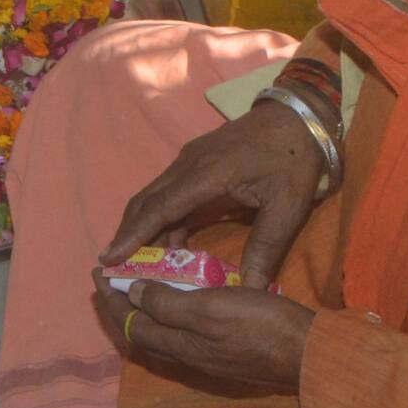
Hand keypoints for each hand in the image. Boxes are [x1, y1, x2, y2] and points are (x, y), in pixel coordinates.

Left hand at [93, 274, 312, 395]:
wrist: (305, 350)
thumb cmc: (258, 325)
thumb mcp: (209, 309)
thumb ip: (168, 304)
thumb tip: (131, 293)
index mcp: (177, 344)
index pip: (130, 322)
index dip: (110, 298)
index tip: (98, 271)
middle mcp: (186, 353)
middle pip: (142, 328)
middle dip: (123, 302)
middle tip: (113, 274)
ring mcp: (205, 353)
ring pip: (163, 327)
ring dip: (147, 303)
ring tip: (142, 275)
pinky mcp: (223, 347)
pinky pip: (185, 326)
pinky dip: (172, 305)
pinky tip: (183, 288)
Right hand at [101, 87, 330, 291]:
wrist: (299, 116)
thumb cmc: (294, 161)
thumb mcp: (287, 208)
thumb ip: (265, 248)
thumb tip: (249, 290)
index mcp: (207, 175)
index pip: (160, 208)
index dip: (134, 235)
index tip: (109, 256)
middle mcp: (189, 165)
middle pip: (146, 201)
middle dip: (128, 234)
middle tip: (115, 267)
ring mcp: (190, 160)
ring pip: (155, 196)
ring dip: (144, 227)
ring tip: (138, 261)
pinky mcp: (197, 161)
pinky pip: (169, 191)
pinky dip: (162, 218)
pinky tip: (169, 242)